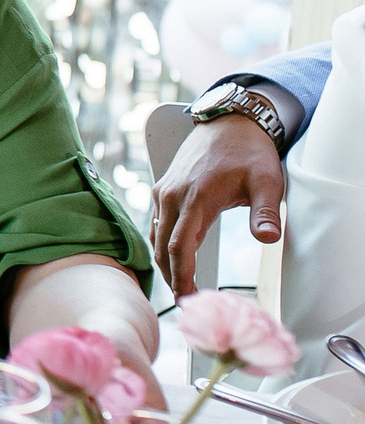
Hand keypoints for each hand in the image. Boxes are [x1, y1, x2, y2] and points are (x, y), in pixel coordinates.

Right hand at [151, 113, 283, 294]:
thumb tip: (267, 239)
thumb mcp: (267, 182)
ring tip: (180, 283)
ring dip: (164, 261)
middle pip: (162, 247)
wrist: (230, 121)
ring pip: (155, 235)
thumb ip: (265, 212)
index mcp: (196, 198)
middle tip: (186, 301)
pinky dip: (161, 243)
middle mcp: (172, 196)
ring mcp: (164, 190)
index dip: (182, 277)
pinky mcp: (163, 187)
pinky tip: (173, 254)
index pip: (180, 248)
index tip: (189, 299)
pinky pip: (155, 221)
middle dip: (171, 276)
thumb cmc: (250, 152)